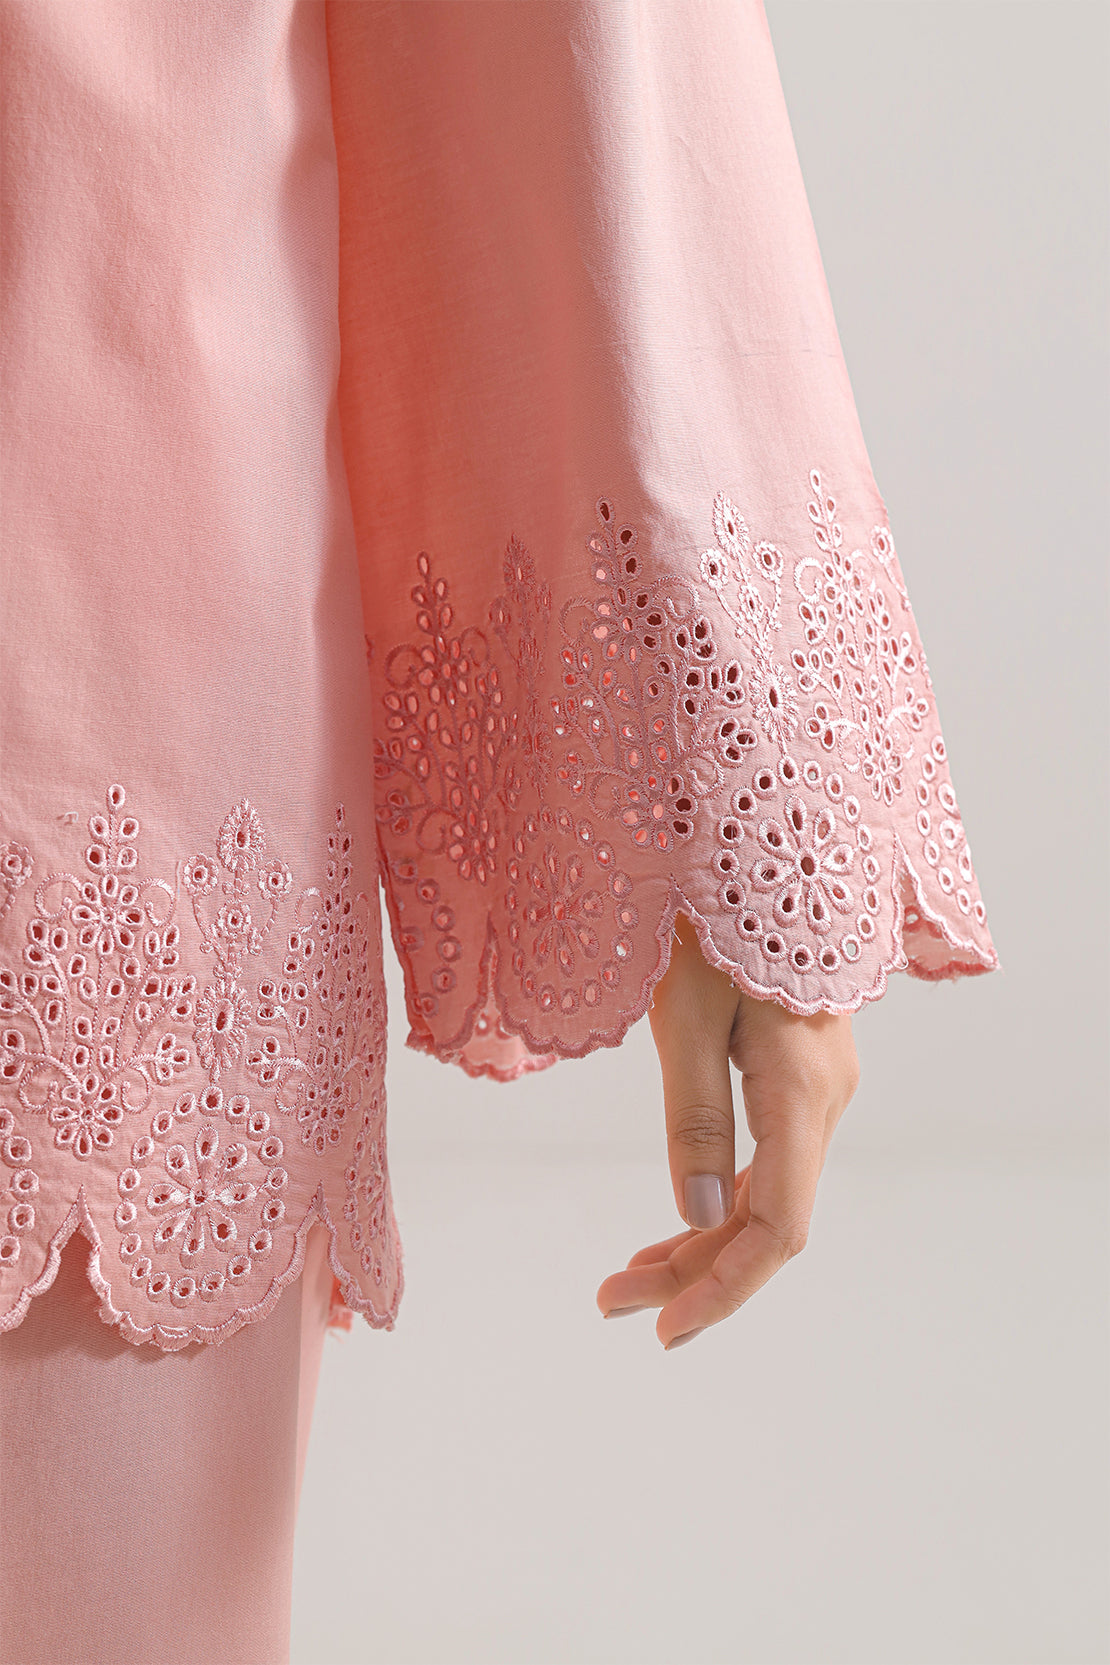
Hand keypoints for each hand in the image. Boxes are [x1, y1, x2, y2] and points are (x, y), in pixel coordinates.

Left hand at [595, 911, 859, 1348]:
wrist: (762, 841)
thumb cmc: (713, 917)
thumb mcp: (688, 1012)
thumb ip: (695, 1117)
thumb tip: (694, 1216)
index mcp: (801, 1091)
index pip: (776, 1228)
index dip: (723, 1288)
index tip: (661, 1328)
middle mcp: (824, 1098)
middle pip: (767, 1219)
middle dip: (693, 1270)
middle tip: (611, 1300)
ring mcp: (819, 1085)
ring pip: (766, 1192)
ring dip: (702, 1238)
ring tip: (630, 1274)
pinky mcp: (801, 1070)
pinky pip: (767, 1157)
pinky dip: (720, 1196)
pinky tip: (680, 1218)